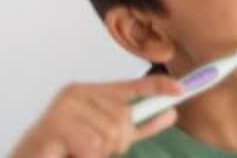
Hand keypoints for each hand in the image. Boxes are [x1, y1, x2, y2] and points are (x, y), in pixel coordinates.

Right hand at [11, 75, 183, 157]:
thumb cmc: (68, 148)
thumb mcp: (108, 136)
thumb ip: (139, 126)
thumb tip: (172, 113)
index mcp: (92, 91)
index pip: (133, 85)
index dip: (159, 87)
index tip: (182, 90)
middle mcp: (79, 92)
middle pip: (124, 117)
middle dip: (117, 141)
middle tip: (93, 148)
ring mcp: (65, 106)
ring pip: (109, 134)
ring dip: (99, 151)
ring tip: (78, 151)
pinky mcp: (54, 124)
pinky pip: (92, 145)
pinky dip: (86, 156)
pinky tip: (70, 154)